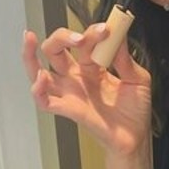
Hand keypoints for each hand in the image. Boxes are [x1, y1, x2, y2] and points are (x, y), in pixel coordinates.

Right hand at [21, 22, 152, 162]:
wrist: (137, 138)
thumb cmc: (135, 111)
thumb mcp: (138, 79)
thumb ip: (126, 59)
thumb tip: (117, 35)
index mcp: (92, 67)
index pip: (83, 42)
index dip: (92, 33)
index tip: (107, 30)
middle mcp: (77, 77)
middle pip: (55, 50)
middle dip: (61, 36)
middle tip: (79, 37)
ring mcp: (71, 93)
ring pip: (38, 71)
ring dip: (31, 54)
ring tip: (31, 38)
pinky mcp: (70, 110)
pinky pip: (45, 101)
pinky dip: (37, 90)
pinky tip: (41, 79)